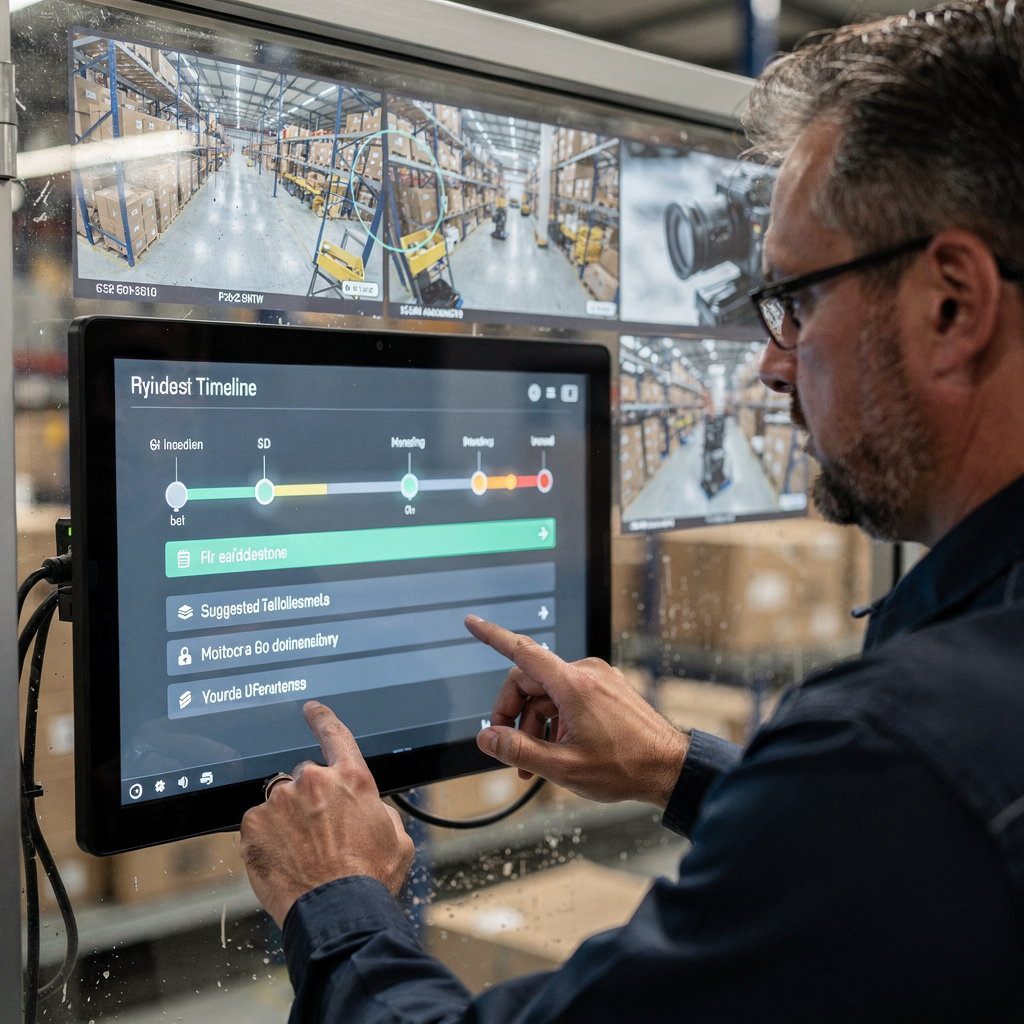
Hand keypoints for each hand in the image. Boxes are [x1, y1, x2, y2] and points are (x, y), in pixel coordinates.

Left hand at [239, 702, 414, 927]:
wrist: (336, 912)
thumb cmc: (370, 879)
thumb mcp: (395, 838)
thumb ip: (378, 811)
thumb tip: (367, 809)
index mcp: (351, 778)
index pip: (335, 734)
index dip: (322, 718)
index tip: (311, 709)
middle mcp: (313, 781)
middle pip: (305, 777)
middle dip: (309, 800)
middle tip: (320, 835)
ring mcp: (279, 802)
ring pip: (280, 803)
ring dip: (287, 821)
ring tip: (302, 855)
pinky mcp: (253, 826)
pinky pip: (258, 825)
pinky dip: (267, 840)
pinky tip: (284, 861)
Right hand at [465, 617, 688, 808]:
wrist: (670, 769)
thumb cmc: (625, 767)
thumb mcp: (562, 766)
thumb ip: (518, 751)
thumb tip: (487, 738)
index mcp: (573, 684)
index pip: (522, 651)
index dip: (492, 636)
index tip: (472, 623)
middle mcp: (587, 673)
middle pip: (530, 681)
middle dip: (513, 715)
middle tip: (507, 749)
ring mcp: (600, 680)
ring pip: (548, 693)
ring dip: (534, 724)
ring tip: (535, 763)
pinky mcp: (608, 690)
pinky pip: (568, 697)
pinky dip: (555, 721)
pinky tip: (557, 751)